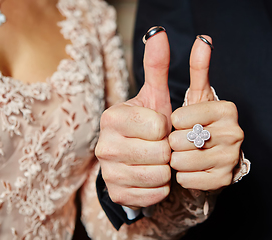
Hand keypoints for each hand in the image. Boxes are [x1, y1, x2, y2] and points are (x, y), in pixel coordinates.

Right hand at [95, 31, 171, 207]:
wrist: (133, 158)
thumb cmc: (147, 125)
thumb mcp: (153, 96)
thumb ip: (156, 67)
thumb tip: (159, 34)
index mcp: (111, 118)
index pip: (159, 126)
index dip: (166, 128)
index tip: (158, 127)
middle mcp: (104, 146)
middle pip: (160, 152)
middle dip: (167, 150)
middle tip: (158, 145)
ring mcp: (108, 173)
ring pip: (159, 175)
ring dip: (165, 169)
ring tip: (156, 160)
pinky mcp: (117, 194)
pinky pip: (154, 195)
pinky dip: (160, 188)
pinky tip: (151, 176)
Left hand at [169, 36, 243, 190]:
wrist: (210, 157)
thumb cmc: (198, 123)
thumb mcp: (198, 95)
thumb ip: (200, 68)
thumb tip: (204, 39)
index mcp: (227, 109)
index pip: (179, 118)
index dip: (173, 122)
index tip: (182, 123)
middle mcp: (234, 133)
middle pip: (179, 141)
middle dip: (174, 142)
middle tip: (184, 140)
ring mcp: (231, 158)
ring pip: (181, 161)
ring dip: (177, 160)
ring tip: (187, 154)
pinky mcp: (224, 180)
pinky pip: (187, 179)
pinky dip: (183, 176)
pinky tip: (192, 168)